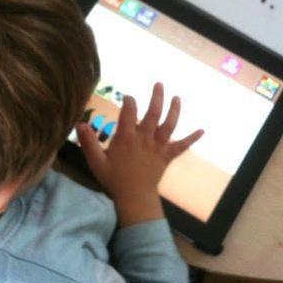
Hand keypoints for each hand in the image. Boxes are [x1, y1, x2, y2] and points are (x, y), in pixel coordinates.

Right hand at [77, 82, 203, 226]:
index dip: (129, 102)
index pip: (129, 112)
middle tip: (159, 84)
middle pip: (153, 113)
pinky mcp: (167, 156)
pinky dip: (192, 138)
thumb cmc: (114, 179)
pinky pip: (181, 146)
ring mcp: (158, 146)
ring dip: (174, 110)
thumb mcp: (96, 161)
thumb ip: (88, 142)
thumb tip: (80, 124)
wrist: (134, 198)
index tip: (128, 97)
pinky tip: (202, 130)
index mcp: (127, 137)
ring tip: (177, 97)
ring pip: (169, 125)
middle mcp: (145, 138)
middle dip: (156, 97)